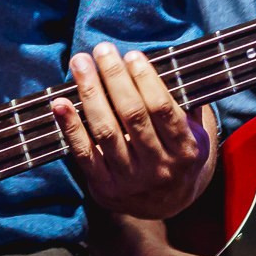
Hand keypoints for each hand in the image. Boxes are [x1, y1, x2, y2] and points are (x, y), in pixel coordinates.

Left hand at [50, 43, 212, 218]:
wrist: (168, 205)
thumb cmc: (178, 155)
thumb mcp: (195, 133)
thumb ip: (186, 103)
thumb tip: (173, 64)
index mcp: (186, 150)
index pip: (162, 109)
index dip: (146, 80)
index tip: (132, 56)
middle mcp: (159, 167)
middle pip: (132, 115)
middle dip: (115, 78)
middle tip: (102, 50)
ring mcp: (130, 180)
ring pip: (106, 131)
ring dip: (90, 93)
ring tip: (80, 64)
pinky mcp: (105, 188)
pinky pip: (84, 154)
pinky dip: (70, 127)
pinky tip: (60, 104)